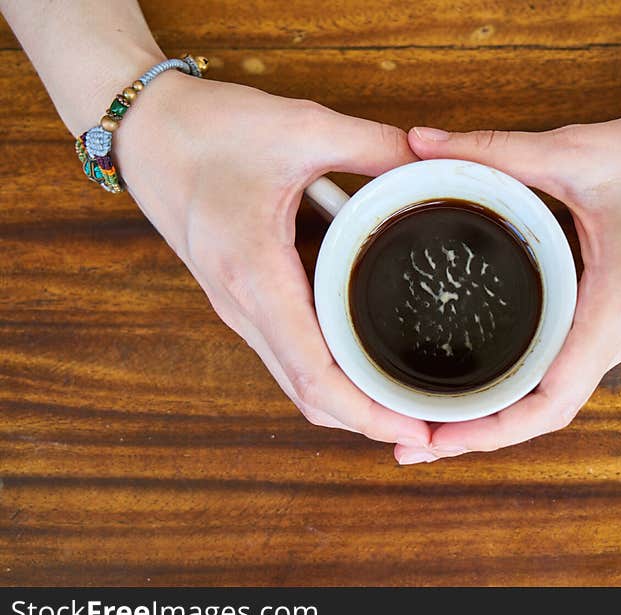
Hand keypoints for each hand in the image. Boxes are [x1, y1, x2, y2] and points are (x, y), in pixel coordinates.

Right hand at [114, 72, 430, 447]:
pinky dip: (327, 374)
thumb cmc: (206, 130)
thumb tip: (429, 168)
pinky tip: (365, 358)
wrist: (141, 130)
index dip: (368, 413)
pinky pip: (287, 354)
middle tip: (426, 425)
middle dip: (368, 420)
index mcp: (257, 277)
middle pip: (307, 396)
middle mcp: (244, 308)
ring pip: (295, 382)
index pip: (315, 375)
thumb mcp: (301, 127)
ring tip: (404, 399)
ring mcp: (239, 308)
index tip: (416, 431)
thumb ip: (373, 147)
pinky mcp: (241, 298)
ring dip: (347, 402)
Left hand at [396, 108, 620, 463]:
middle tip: (414, 441)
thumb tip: (420, 144)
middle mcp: (620, 332)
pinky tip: (483, 383)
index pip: (553, 400)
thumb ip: (495, 151)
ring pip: (555, 396)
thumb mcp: (578, 152)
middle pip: (546, 411)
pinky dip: (520, 388)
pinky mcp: (614, 316)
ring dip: (498, 417)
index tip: (439, 438)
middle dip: (481, 434)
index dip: (493, 430)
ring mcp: (620, 329)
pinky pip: (564, 368)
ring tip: (437, 422)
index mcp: (616, 307)